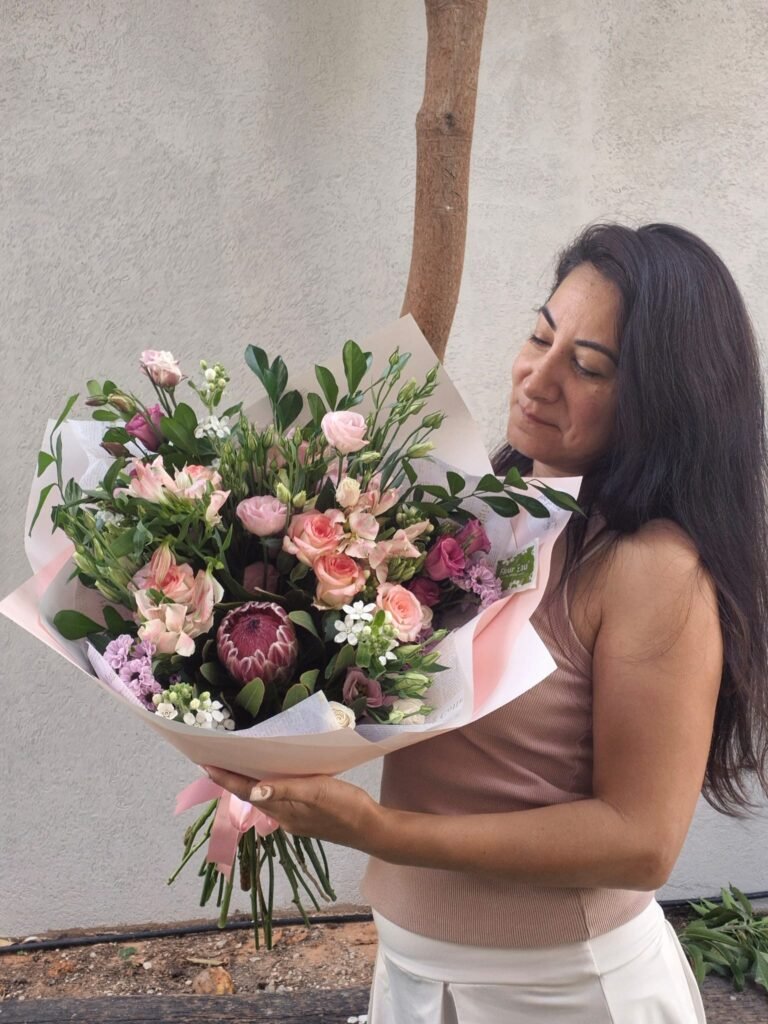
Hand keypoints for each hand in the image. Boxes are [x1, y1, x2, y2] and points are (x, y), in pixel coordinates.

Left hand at [203, 765, 385, 853]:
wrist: (371, 829)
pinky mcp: (307, 815)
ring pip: (265, 798)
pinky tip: (274, 777)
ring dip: (249, 783)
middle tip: (216, 759)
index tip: (205, 763)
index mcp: (283, 810)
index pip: (246, 791)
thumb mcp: (317, 792)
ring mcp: (295, 818)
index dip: (225, 778)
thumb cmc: (346, 808)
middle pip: (251, 795)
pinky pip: (280, 798)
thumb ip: (285, 790)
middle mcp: (283, 816)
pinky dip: (269, 786)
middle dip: (232, 779)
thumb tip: (253, 790)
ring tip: (238, 765)